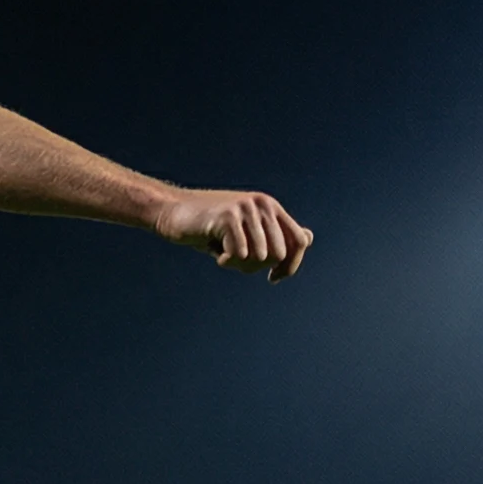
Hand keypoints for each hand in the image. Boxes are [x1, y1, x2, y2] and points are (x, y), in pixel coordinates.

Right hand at [156, 189, 311, 282]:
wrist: (173, 211)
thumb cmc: (210, 226)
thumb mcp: (247, 230)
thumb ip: (276, 234)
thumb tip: (309, 238)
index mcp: (271, 207)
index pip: (300, 241)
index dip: (291, 266)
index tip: (273, 278)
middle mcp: (263, 204)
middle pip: (279, 254)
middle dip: (258, 267)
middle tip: (236, 260)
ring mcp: (246, 209)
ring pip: (260, 256)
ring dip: (240, 265)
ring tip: (225, 254)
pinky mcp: (228, 217)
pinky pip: (240, 254)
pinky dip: (226, 261)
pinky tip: (215, 251)